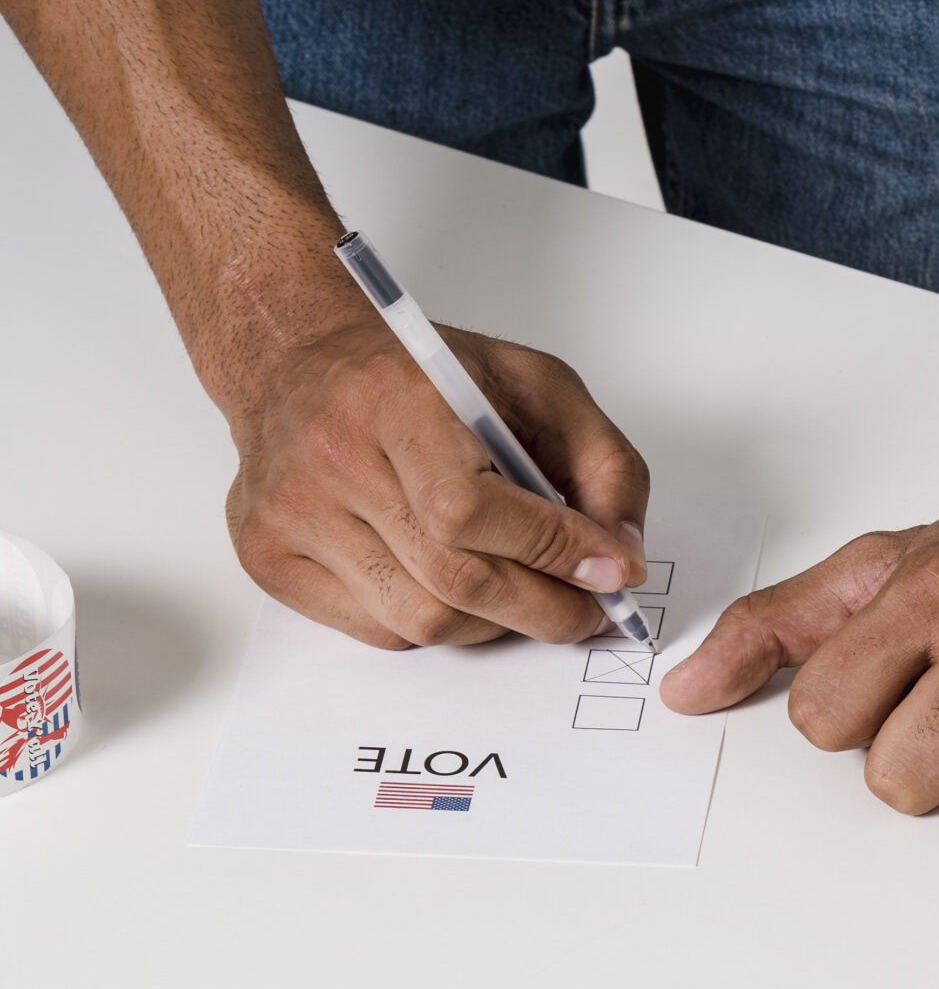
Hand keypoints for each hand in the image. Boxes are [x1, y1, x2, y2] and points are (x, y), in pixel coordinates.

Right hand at [220, 316, 650, 648]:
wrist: (298, 358)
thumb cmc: (422, 375)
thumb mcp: (537, 385)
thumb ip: (602, 464)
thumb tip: (620, 561)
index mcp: (394, 400)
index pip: (471, 511)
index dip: (553, 552)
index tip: (611, 574)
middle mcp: (329, 458)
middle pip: (454, 579)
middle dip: (544, 608)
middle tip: (587, 611)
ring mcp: (290, 514)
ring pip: (422, 619)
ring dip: (494, 623)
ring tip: (523, 594)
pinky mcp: (267, 557)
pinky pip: (379, 630)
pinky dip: (438, 623)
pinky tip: (454, 584)